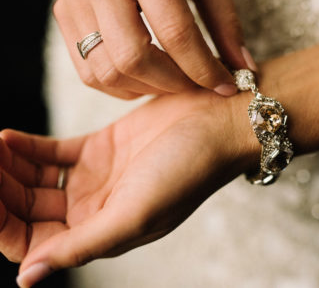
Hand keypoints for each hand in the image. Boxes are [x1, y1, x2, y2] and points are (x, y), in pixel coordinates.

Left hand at [0, 91, 256, 286]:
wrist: (218, 124)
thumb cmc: (188, 171)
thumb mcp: (136, 214)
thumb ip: (83, 245)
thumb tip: (26, 277)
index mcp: (102, 233)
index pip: (35, 244)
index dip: (5, 228)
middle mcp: (94, 209)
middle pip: (28, 211)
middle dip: (0, 193)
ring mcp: (94, 178)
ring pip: (33, 180)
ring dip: (7, 168)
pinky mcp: (99, 146)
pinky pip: (50, 151)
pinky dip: (25, 146)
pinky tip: (8, 138)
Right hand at [54, 0, 255, 98]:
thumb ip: (226, 21)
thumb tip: (244, 70)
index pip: (175, 32)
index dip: (204, 69)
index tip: (226, 86)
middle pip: (134, 58)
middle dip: (174, 84)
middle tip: (198, 85)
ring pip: (107, 72)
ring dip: (147, 88)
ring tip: (174, 80)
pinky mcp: (63, 13)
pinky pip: (88, 71)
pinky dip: (122, 85)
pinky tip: (146, 75)